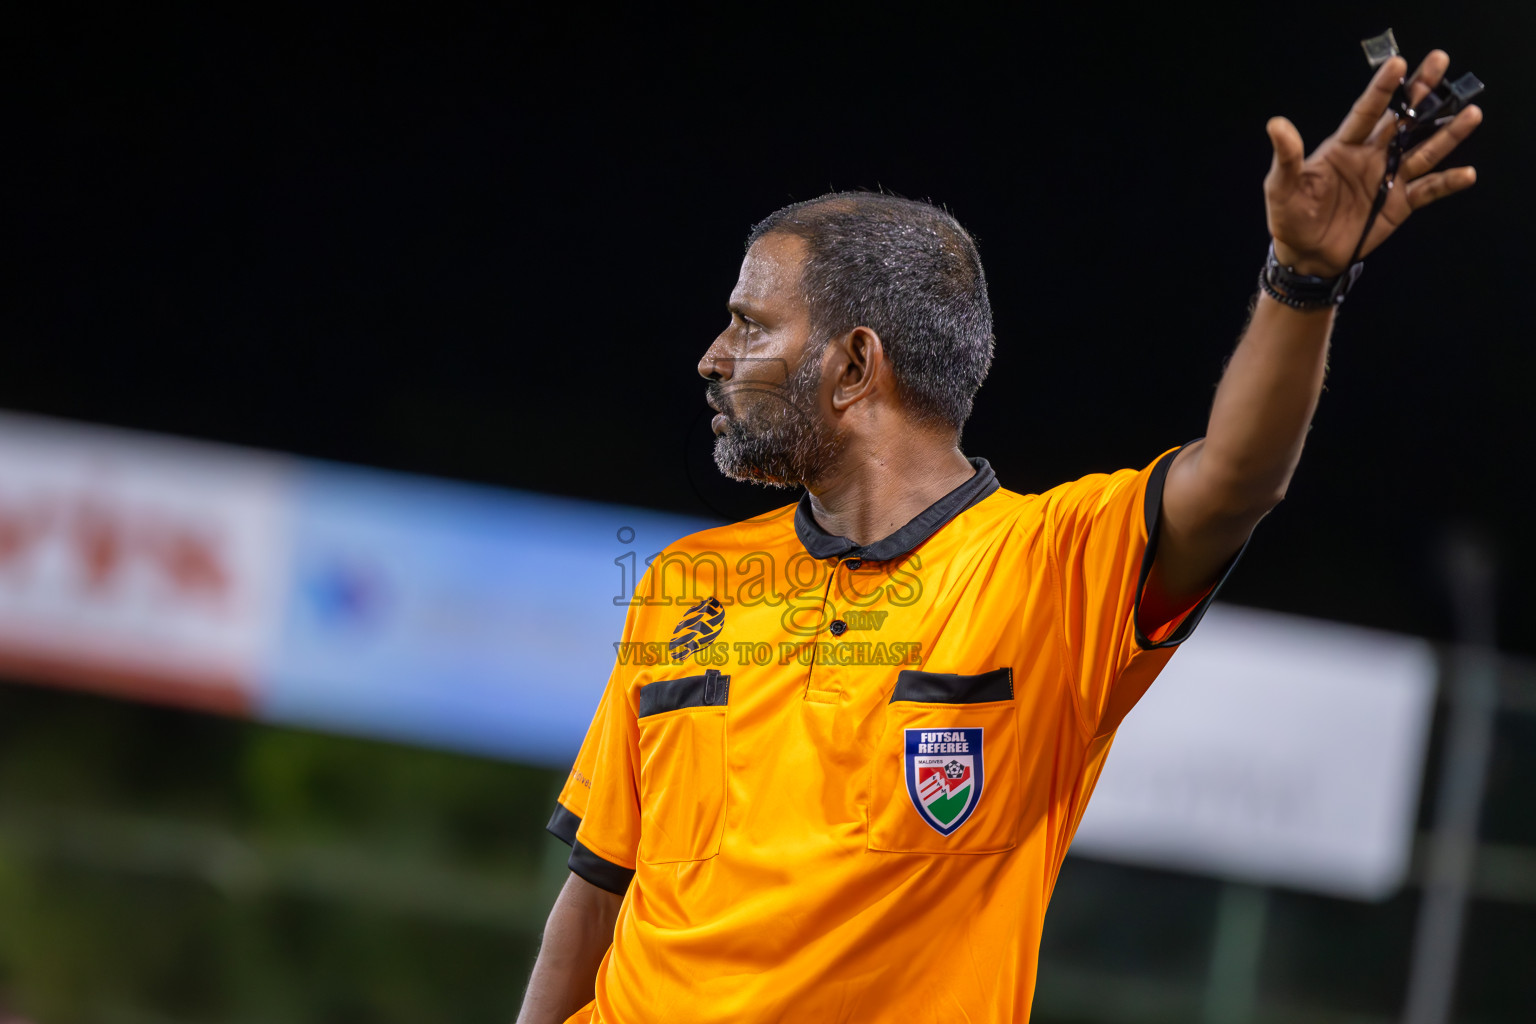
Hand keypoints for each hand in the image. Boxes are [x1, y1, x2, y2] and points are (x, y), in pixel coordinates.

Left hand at [1264, 50, 1482, 276]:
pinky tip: (1468, 174)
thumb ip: (1287, 157)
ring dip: (1447, 134)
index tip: (1398, 63)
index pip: (1367, 111)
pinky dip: (1448, 183)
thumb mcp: (1281, 187)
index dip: (1382, 89)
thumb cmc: (1290, 216)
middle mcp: (1371, 156)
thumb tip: (1276, 125)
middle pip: (1402, 120)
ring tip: (1472, 113)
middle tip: (1440, 62)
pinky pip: (1428, 190)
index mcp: (1344, 147)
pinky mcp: (1400, 203)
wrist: (1306, 255)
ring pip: (1423, 151)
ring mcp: (1389, 178)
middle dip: (1421, 92)